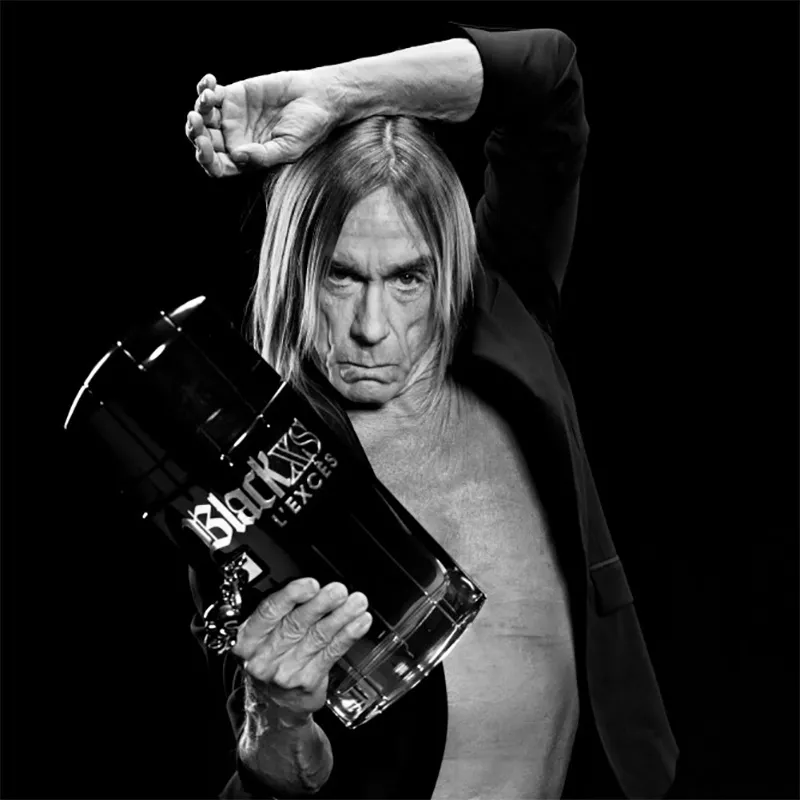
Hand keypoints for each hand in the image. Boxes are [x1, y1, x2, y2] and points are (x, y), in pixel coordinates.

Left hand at [185, 71, 340, 177]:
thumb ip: (263, 156)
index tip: (203, 144)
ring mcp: (232, 118)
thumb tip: (237, 156)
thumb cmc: (307, 128)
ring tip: (209, 97)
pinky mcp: (233, 95)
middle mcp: (235, 140)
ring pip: (204, 117)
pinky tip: (210, 82)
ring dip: (199, 107)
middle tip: (196, 118)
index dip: (206, 158)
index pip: (217, 165)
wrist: (317, 98)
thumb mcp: (289, 148)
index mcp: (246, 159)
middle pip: (204, 140)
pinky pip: (210, 94)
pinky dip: (205, 88)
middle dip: (195, 131)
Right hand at [233, 578, 371, 719]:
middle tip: (338, 591)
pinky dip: (348, 635)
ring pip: (318, 637)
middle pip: (295, 624)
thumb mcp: (263, 636)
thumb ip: (283, 612)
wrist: (274, 706)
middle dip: (321, 604)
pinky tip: (359, 623)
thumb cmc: (271, 659)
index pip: (269, 613)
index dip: (291, 596)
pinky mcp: (308, 682)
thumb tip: (314, 587)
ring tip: (356, 603)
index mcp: (249, 639)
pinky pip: (331, 653)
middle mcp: (264, 658)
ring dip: (341, 617)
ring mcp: (286, 673)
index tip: (311, 585)